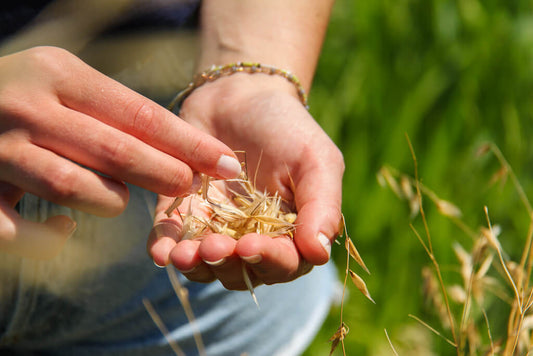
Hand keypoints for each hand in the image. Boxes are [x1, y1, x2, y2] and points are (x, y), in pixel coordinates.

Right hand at [0, 46, 240, 258]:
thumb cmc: (24, 93)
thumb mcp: (64, 82)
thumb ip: (112, 112)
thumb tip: (181, 154)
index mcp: (59, 74)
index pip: (141, 115)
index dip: (190, 144)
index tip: (227, 163)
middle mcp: (28, 107)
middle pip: (117, 151)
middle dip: (165, 175)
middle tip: (187, 187)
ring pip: (77, 188)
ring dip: (110, 201)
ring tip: (118, 199)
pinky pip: (23, 229)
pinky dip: (50, 237)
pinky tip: (65, 228)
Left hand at [148, 74, 343, 288]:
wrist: (240, 93)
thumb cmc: (286, 127)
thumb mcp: (316, 160)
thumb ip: (323, 207)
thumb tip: (320, 254)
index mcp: (291, 232)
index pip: (285, 263)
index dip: (269, 261)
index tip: (251, 247)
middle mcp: (253, 237)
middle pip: (242, 271)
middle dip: (227, 265)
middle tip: (213, 247)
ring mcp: (216, 227)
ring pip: (205, 264)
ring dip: (195, 265)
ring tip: (184, 254)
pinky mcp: (182, 212)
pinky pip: (171, 239)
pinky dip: (164, 249)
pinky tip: (161, 251)